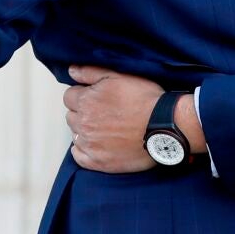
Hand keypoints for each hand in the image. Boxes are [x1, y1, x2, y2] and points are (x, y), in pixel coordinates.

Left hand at [64, 66, 204, 172]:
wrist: (165, 126)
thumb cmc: (145, 98)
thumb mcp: (120, 75)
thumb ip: (91, 72)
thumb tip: (71, 71)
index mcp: (86, 101)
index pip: (69, 96)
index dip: (83, 95)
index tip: (97, 97)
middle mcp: (83, 124)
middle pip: (71, 116)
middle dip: (83, 112)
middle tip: (103, 112)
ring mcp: (89, 144)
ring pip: (75, 135)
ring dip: (85, 130)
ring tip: (105, 128)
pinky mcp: (98, 162)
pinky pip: (78, 156)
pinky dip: (84, 150)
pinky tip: (97, 144)